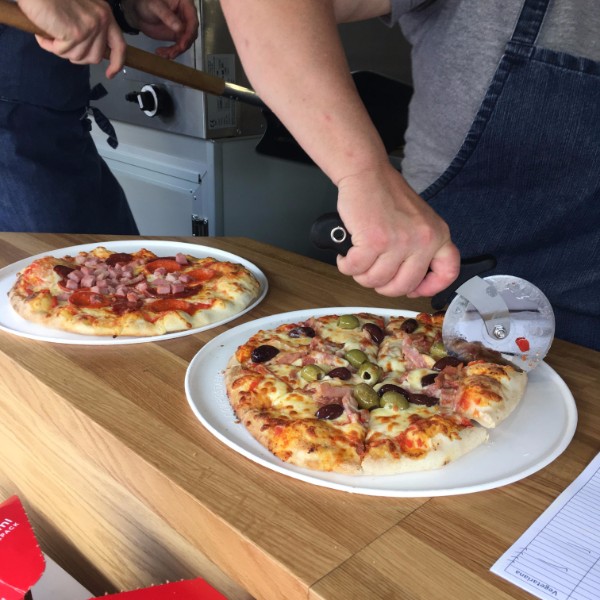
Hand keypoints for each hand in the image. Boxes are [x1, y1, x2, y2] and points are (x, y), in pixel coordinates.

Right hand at [18, 0, 125, 77]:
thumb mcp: (81, 10)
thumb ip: (91, 28)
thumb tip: (91, 50)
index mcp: (105, 14)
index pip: (119, 46)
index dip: (116, 63)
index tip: (110, 74)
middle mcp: (101, 20)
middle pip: (95, 57)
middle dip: (77, 55)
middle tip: (62, 43)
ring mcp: (90, 27)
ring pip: (78, 56)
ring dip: (61, 49)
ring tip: (52, 33)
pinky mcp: (76, 33)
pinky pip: (63, 52)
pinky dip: (49, 45)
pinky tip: (44, 33)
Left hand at [123, 0, 198, 58]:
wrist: (137, 11)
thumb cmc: (146, 3)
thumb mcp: (155, 6)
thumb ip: (167, 16)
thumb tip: (179, 28)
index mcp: (185, 4)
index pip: (192, 20)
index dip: (189, 33)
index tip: (182, 44)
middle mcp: (186, 16)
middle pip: (191, 34)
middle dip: (182, 45)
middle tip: (173, 53)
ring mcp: (182, 27)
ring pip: (185, 42)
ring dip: (176, 51)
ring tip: (165, 55)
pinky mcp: (177, 36)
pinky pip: (178, 47)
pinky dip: (171, 52)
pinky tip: (162, 54)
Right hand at [336, 162, 460, 297]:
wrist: (366, 173)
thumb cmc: (386, 194)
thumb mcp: (418, 221)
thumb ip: (421, 248)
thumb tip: (412, 282)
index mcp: (437, 235)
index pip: (447, 272)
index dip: (429, 288)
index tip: (414, 289)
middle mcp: (422, 240)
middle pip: (403, 286)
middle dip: (382, 286)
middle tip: (374, 274)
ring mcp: (398, 242)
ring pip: (376, 281)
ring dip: (361, 275)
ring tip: (358, 260)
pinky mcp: (373, 241)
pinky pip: (356, 269)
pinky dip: (346, 266)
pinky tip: (346, 256)